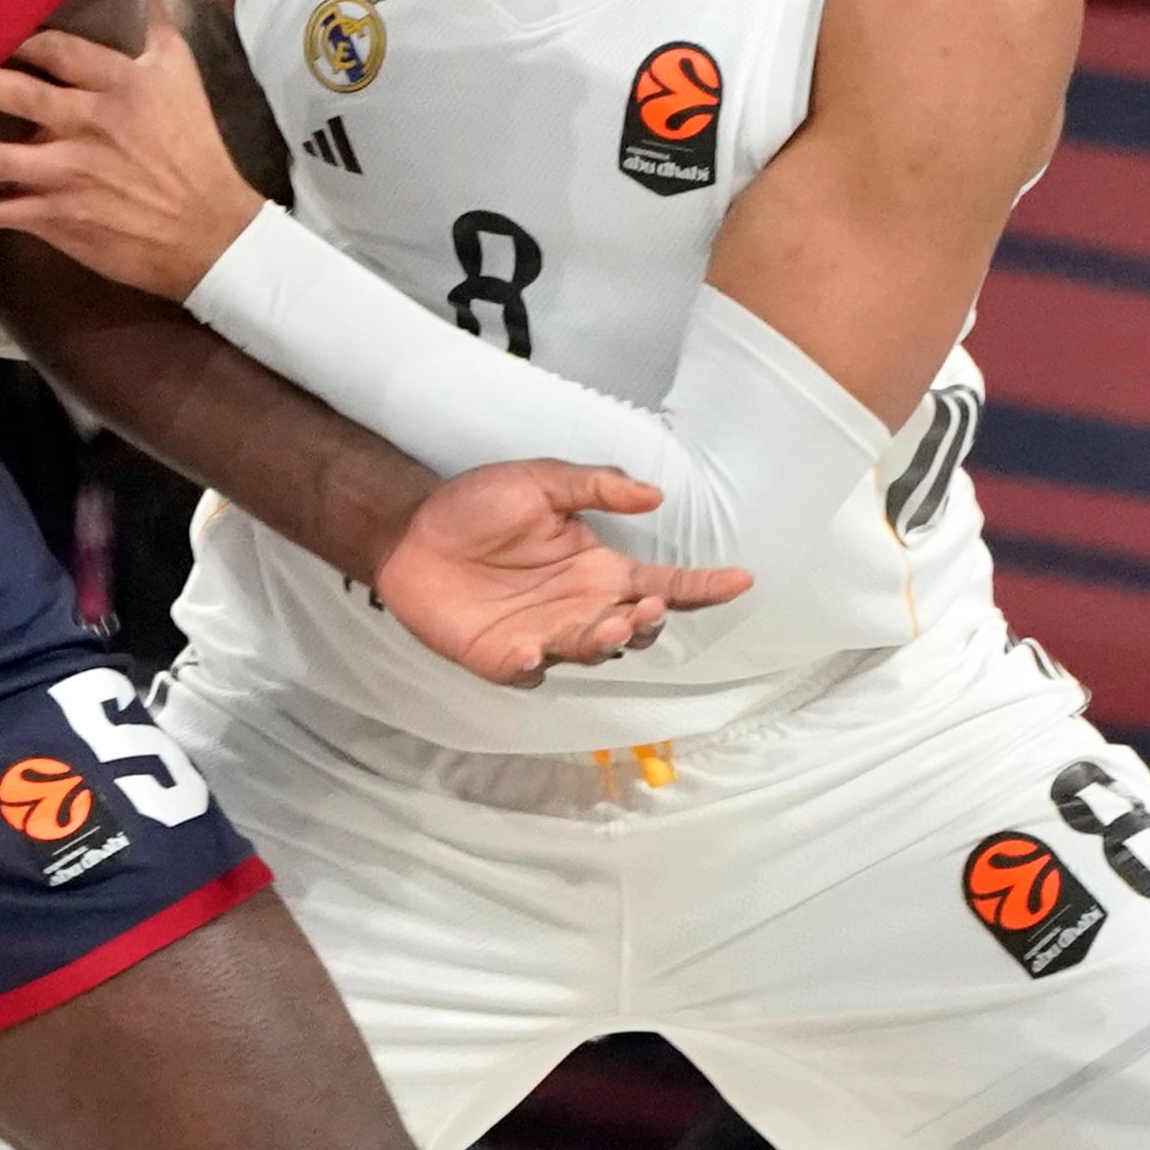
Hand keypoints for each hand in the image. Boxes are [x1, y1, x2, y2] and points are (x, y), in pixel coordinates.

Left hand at [0, 18, 263, 298]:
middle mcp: (87, 124)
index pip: (55, 48)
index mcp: (118, 84)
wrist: (210, 234)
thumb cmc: (195, 151)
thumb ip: (158, 29)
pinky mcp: (55, 217)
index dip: (12, 32)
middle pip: (13, 94)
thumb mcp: (184, 80)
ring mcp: (67, 174)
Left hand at [375, 459, 750, 685]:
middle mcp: (582, 606)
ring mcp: (547, 635)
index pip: (664, 582)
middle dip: (650, 619)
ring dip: (610, 637)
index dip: (702, 586)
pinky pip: (535, 668)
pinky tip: (535, 645)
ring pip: (597, 649)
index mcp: (598, 567)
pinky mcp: (506, 657)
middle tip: (644, 603)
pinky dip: (540, 661)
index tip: (740, 579)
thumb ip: (596, 486)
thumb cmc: (473, 506)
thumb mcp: (540, 481)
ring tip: (611, 618)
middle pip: (638, 626)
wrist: (409, 533)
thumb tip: (655, 494)